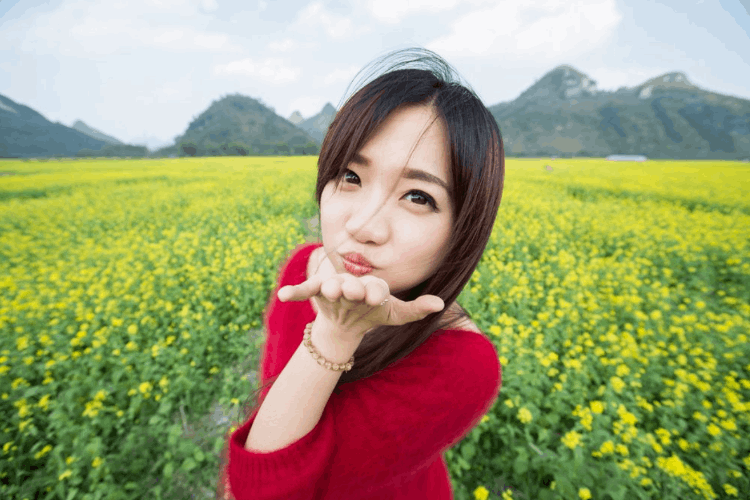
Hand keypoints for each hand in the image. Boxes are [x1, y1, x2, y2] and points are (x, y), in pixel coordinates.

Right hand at [277, 273, 443, 342]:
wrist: (348, 320)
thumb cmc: (374, 313)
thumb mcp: (394, 314)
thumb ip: (416, 309)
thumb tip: (440, 303)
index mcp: (371, 287)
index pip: (374, 290)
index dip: (374, 293)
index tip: (375, 297)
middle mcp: (351, 283)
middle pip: (350, 285)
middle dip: (349, 288)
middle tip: (349, 290)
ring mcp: (332, 287)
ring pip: (328, 286)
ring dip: (325, 287)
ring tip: (325, 290)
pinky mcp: (316, 293)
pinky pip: (303, 290)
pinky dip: (293, 292)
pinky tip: (282, 296)